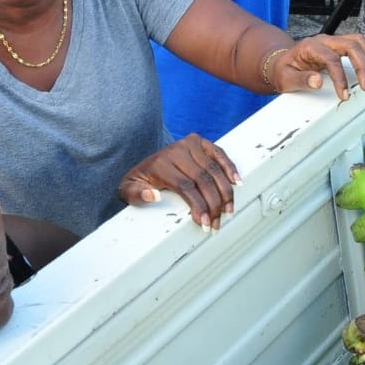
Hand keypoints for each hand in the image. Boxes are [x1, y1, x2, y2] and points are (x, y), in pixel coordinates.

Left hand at [119, 133, 239, 229]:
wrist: (145, 163)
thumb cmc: (140, 181)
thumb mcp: (128, 190)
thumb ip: (136, 195)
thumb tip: (153, 196)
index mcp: (161, 164)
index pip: (186, 187)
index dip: (198, 205)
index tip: (204, 222)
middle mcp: (177, 151)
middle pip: (203, 179)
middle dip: (214, 203)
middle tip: (218, 222)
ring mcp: (190, 144)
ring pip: (214, 169)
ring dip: (225, 191)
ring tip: (229, 209)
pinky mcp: (200, 142)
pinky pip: (219, 154)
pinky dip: (230, 168)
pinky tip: (236, 182)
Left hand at [268, 33, 364, 100]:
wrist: (281, 63)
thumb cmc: (283, 71)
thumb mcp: (285, 79)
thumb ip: (301, 80)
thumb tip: (317, 82)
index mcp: (309, 47)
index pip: (331, 59)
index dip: (340, 77)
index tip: (344, 94)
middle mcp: (323, 40)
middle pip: (350, 45)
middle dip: (362, 66)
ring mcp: (332, 41)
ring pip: (357, 41)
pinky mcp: (338, 45)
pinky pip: (357, 45)